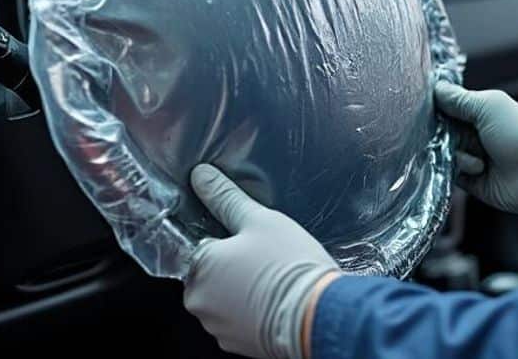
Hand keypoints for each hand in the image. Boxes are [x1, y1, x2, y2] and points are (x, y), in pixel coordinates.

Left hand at [184, 164, 341, 358]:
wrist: (320, 316)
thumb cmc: (289, 266)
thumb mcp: (259, 220)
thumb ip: (225, 197)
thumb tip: (201, 176)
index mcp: (199, 266)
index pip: (198, 246)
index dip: (223, 239)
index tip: (243, 239)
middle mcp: (199, 301)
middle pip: (209, 274)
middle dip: (232, 265)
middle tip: (263, 255)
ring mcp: (217, 327)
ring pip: (224, 298)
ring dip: (240, 289)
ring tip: (272, 277)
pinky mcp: (237, 345)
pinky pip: (238, 320)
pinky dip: (251, 311)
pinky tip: (275, 299)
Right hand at [434, 82, 517, 230]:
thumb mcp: (489, 107)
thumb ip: (459, 98)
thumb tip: (434, 87)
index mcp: (479, 112)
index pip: (446, 106)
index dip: (435, 107)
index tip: (428, 110)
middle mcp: (473, 134)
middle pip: (440, 130)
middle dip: (441, 133)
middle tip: (453, 136)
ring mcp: (472, 157)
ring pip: (442, 152)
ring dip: (456, 153)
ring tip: (479, 159)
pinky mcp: (471, 180)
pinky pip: (449, 173)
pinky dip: (459, 169)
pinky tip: (478, 169)